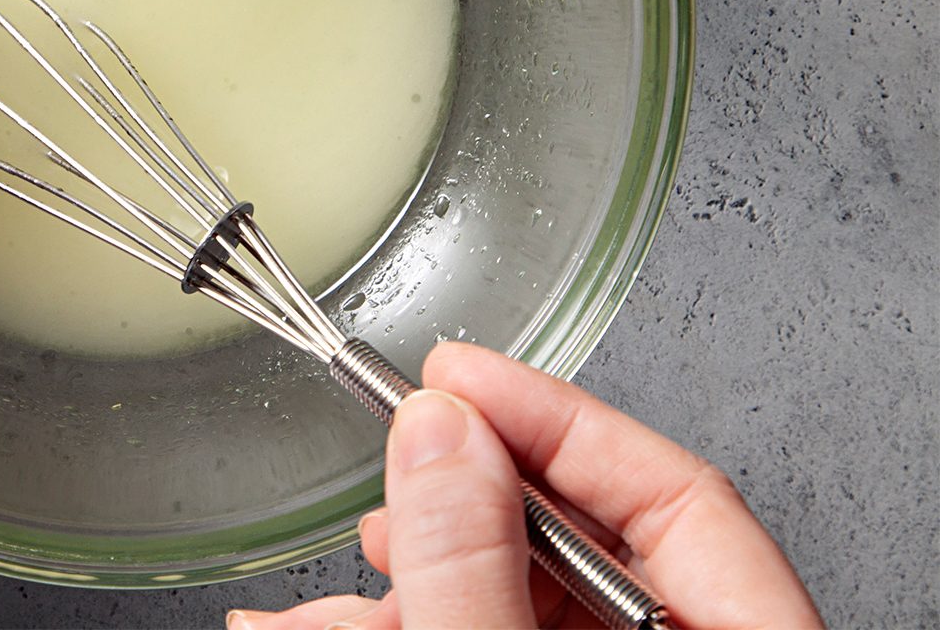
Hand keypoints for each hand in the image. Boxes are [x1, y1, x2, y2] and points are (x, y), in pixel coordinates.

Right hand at [230, 342, 820, 629]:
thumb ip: (472, 568)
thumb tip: (436, 432)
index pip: (676, 494)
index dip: (553, 416)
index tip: (453, 370)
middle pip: (577, 542)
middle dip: (446, 505)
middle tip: (384, 467)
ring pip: (504, 600)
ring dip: (390, 582)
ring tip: (298, 603)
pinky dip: (392, 623)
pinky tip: (305, 627)